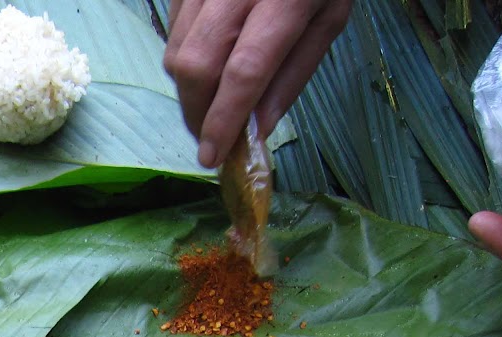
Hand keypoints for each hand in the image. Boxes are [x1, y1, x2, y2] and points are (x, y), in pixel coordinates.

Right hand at [163, 0, 352, 168]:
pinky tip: (208, 62)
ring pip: (176, 53)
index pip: (243, 72)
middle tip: (209, 136)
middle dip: (196, 113)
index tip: (213, 156)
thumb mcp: (329, 19)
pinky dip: (185, 59)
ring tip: (211, 102)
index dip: (223, 120)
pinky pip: (172, 31)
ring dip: (189, 90)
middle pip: (196, 66)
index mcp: (286, 0)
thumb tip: (257, 128)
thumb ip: (293, 75)